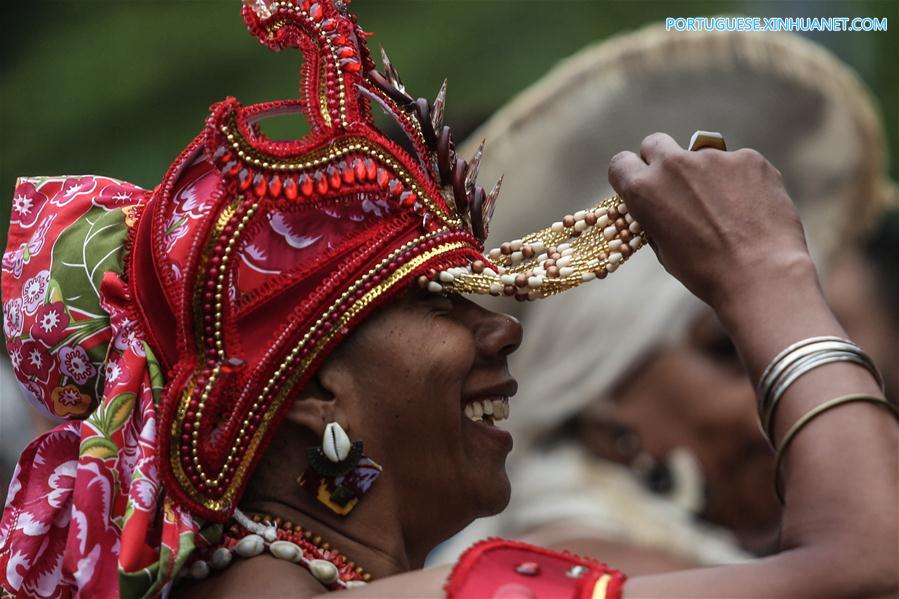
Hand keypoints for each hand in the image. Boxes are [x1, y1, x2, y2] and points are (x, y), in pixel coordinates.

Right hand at [608, 133, 813, 311]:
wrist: (760, 272)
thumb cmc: (707, 271)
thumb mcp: (664, 249)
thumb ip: (655, 217)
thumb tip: (659, 206)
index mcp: (644, 189)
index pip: (621, 163)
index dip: (629, 175)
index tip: (640, 185)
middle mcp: (673, 164)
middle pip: (655, 143)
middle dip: (661, 160)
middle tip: (678, 187)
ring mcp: (713, 157)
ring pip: (701, 156)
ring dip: (707, 176)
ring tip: (727, 211)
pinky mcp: (748, 158)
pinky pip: (737, 164)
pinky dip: (741, 181)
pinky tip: (752, 208)